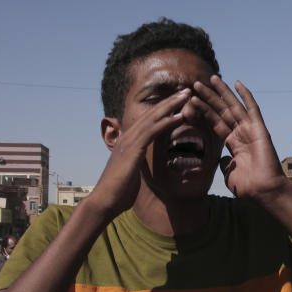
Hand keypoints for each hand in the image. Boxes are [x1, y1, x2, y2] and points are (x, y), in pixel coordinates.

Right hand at [91, 89, 189, 218]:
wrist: (105, 202)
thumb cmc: (119, 192)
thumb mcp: (131, 172)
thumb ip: (137, 162)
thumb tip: (143, 162)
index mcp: (128, 141)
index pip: (149, 120)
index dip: (164, 109)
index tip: (180, 101)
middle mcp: (128, 137)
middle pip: (152, 113)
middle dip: (170, 101)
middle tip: (187, 89)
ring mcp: (129, 142)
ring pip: (153, 117)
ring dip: (171, 105)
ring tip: (187, 95)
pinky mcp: (133, 150)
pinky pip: (152, 132)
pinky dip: (166, 122)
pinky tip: (180, 117)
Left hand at [191, 77, 286, 202]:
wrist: (263, 191)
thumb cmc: (249, 187)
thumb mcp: (230, 174)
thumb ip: (224, 164)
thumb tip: (222, 159)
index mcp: (234, 144)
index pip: (216, 122)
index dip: (204, 111)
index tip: (192, 100)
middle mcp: (242, 134)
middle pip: (222, 111)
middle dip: (209, 97)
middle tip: (196, 83)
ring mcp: (251, 130)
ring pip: (233, 106)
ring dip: (221, 92)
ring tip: (210, 78)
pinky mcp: (259, 128)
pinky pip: (252, 108)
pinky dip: (245, 95)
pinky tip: (237, 83)